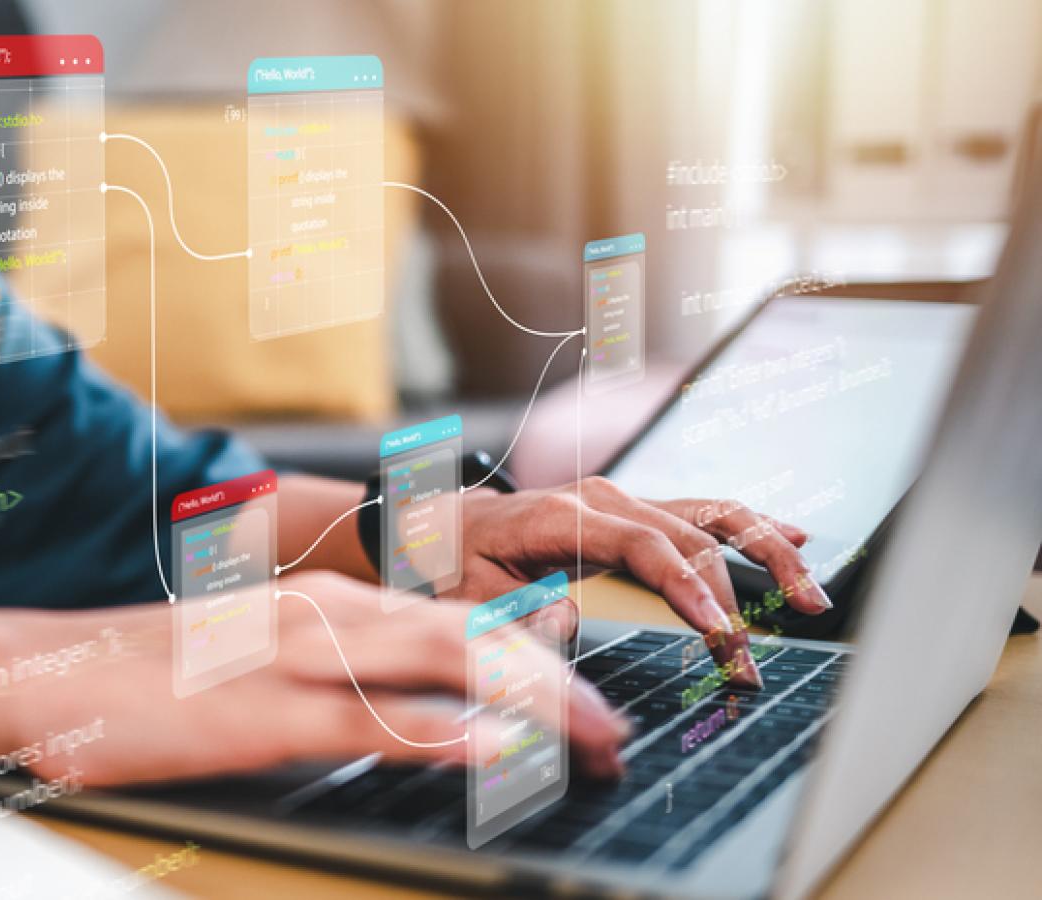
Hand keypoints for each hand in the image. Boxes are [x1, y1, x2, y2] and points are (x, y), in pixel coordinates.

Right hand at [21, 571, 629, 787]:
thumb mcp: (263, 656)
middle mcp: (327, 616)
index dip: (539, 658)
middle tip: (612, 732)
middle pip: (471, 637)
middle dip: (557, 684)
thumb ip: (341, 669)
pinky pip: (366, 720)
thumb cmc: (158, 673)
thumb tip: (419, 702)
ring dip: (527, 702)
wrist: (53, 668)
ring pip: (439, 663)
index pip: (461, 622)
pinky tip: (489, 748)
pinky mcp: (262, 715)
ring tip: (590, 738)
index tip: (588, 698)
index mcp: (331, 605)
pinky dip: (439, 732)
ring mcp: (296, 660)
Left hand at [456, 477, 831, 687]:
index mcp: (567, 516)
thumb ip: (517, 611)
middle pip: (691, 536)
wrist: (448, 523)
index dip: (689, 587)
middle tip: (752, 662)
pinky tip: (796, 541)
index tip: (720, 632)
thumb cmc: (460, 560)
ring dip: (767, 552)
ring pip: (713, 514)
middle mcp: (606, 500)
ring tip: (811, 596)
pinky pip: (705, 512)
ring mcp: (626, 501)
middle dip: (734, 597)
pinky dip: (752, 527)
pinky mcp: (638, 512)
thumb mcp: (473, 595)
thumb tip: (568, 625)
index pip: (647, 547)